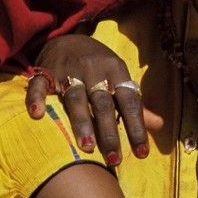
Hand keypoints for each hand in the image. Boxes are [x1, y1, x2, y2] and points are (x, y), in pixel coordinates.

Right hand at [24, 34, 154, 164]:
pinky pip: (39, 85)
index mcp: (115, 71)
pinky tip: (37, 116)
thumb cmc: (99, 66)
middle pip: (103, 102)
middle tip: (114, 159)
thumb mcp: (119, 78)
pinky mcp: (44, 71)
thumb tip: (160, 126)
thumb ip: (136, 104)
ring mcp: (67, 70)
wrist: (68, 38)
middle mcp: (93, 70)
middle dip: (109, 131)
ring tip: (87, 148)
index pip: (129, 100)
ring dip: (81, 122)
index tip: (142, 154)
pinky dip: (37, 99)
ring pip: (75, 97)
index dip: (136, 126)